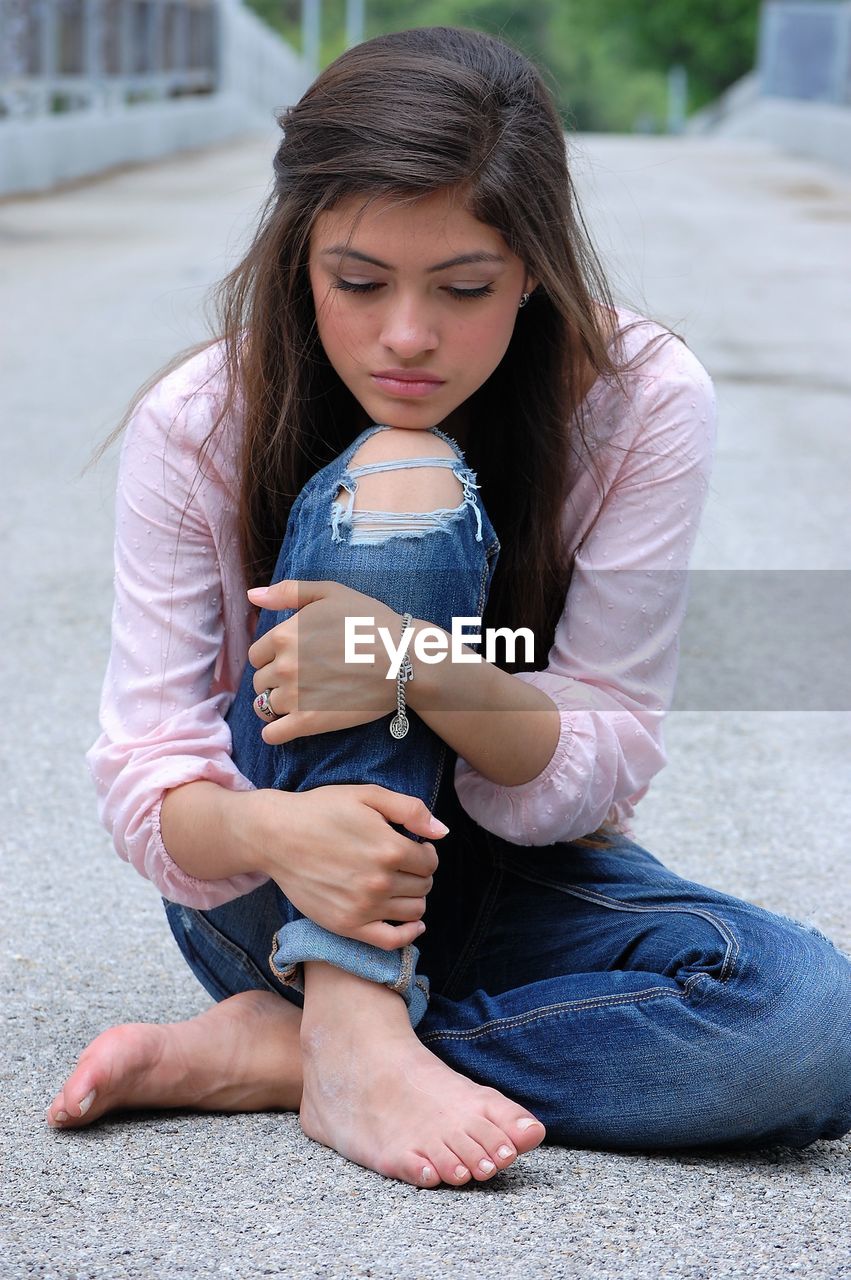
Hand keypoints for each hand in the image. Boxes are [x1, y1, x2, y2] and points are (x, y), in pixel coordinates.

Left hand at [246, 579, 410, 744]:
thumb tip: (253, 595)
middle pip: (260, 681)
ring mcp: (295, 696)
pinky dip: (275, 732)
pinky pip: (273, 734)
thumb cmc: (372, 623)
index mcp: (285, 635)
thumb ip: (289, 592)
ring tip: (301, 701)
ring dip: (277, 706)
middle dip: (276, 681)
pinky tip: (288, 726)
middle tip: (304, 680)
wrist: (404, 661)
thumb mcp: (331, 593)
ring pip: (265, 707)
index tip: (295, 660)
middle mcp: (284, 666)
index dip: (273, 657)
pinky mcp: (308, 722)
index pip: (257, 654)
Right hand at [257, 784, 445, 949]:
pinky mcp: (347, 925)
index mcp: (389, 848)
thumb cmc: (321, 810)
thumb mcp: (368, 795)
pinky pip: (391, 941)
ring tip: (399, 884)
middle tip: (403, 864)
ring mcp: (364, 907)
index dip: (426, 852)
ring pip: (414, 911)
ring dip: (414, 898)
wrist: (276, 835)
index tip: (414, 846)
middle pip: (424, 886)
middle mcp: (380, 882)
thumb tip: (442, 832)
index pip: (430, 861)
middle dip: (420, 874)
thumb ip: (410, 809)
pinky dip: (408, 934)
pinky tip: (412, 924)